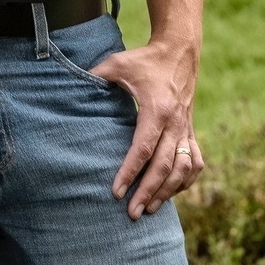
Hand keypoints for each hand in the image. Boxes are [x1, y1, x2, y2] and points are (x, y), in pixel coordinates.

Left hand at [92, 35, 202, 217]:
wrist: (180, 51)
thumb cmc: (145, 60)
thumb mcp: (117, 63)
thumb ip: (94, 77)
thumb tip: (69, 88)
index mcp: (157, 108)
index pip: (143, 148)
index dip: (130, 172)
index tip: (116, 192)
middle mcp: (176, 122)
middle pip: (164, 165)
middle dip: (148, 191)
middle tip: (132, 213)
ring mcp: (187, 128)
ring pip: (183, 168)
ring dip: (168, 191)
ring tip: (149, 208)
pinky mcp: (191, 130)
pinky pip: (195, 162)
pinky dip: (186, 180)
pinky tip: (172, 193)